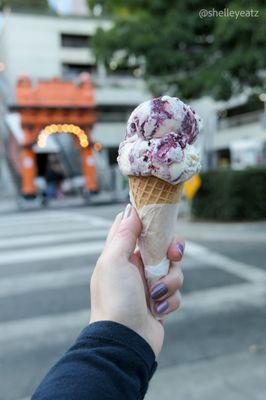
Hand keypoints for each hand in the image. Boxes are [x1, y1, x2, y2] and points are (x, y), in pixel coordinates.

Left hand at [90, 204, 183, 356]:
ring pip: (174, 270)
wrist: (125, 341)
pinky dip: (170, 301)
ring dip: (170, 282)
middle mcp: (135, 267)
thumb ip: (124, 235)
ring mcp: (149, 284)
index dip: (149, 220)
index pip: (135, 228)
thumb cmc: (115, 299)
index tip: (161, 218)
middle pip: (163, 246)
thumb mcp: (114, 261)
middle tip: (174, 255)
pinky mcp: (161, 301)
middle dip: (173, 251)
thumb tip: (130, 208)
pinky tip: (157, 311)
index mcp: (121, 254)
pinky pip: (176, 292)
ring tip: (156, 296)